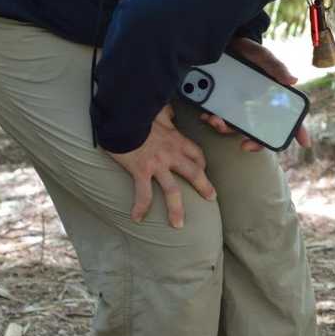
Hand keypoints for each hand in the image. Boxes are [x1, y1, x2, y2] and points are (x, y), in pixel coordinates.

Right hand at [105, 105, 215, 228]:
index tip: (202, 169)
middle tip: (211, 198)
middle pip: (194, 173)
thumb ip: (166, 113)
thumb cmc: (140, 114)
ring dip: (176, 209)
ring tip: (179, 225)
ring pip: (172, 190)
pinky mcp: (141, 171)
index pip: (196, 154)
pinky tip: (137, 219)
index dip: (201, 163)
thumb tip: (169, 111)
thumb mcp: (158, 112)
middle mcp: (172, 155)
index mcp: (177, 140)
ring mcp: (157, 165)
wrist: (123, 117)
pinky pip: (143, 193)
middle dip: (204, 187)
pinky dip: (140, 207)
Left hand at [198, 38, 311, 150]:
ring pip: (236, 127)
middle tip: (244, 144)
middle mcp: (258, 105)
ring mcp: (239, 106)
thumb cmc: (248, 51)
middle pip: (261, 130)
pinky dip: (213, 119)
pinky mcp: (222, 105)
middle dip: (253, 141)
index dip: (298, 129)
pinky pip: (219, 118)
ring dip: (226, 129)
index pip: (289, 115)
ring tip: (215, 120)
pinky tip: (206, 114)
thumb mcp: (262, 56)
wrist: (224, 45)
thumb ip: (276, 67)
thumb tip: (293, 80)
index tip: (305, 142)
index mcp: (273, 95)